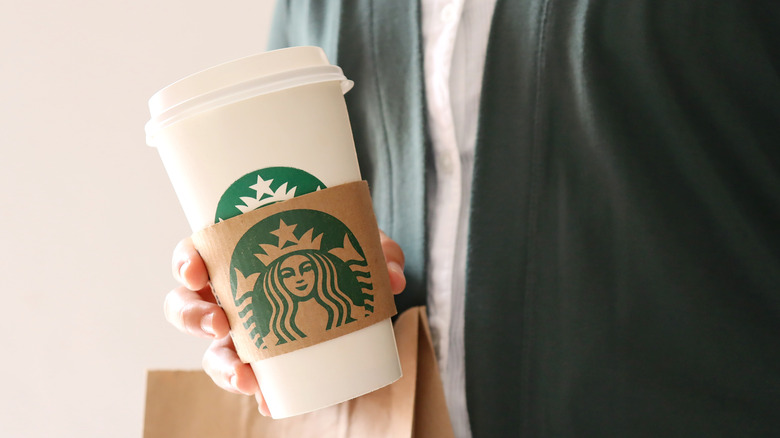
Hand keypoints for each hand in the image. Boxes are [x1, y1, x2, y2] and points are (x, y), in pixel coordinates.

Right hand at [163, 230, 406, 414]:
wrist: (351, 277)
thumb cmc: (338, 250)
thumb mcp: (357, 239)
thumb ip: (377, 250)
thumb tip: (391, 277)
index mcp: (235, 254)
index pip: (193, 255)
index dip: (185, 264)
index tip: (196, 273)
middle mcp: (229, 293)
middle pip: (186, 307)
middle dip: (193, 318)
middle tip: (219, 324)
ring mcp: (243, 330)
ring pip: (211, 350)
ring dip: (220, 366)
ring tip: (245, 378)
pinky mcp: (264, 359)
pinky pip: (251, 379)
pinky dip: (260, 393)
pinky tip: (270, 402)